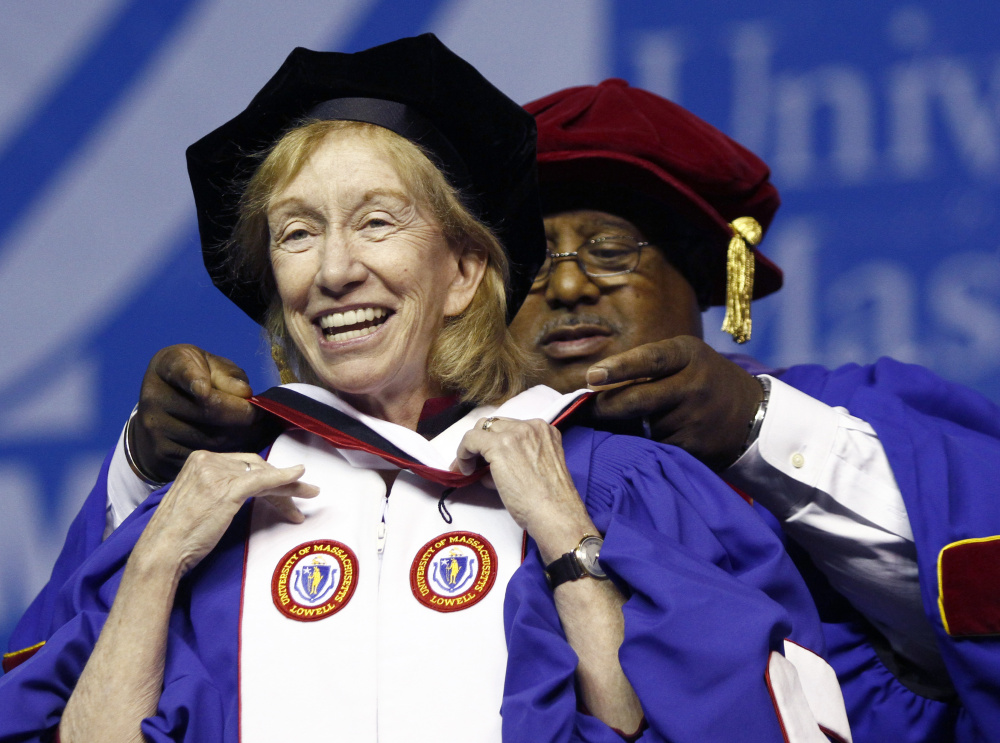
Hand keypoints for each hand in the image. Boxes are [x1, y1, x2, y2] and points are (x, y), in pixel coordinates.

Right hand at [131, 345, 275, 481]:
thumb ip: (228, 375)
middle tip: (262, 415)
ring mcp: (155, 427)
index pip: (180, 370)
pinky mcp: (161, 453)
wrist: (161, 410)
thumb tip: (244, 394)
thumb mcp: (211, 365)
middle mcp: (154, 396)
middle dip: (243, 415)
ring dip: (242, 436)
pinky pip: (204, 457)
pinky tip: (241, 444)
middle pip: (207, 411)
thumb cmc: (197, 378)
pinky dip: (229, 454)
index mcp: (168, 365)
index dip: (192, 379)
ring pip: (210, 439)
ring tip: (257, 429)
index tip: (204, 388)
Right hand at [137, 451, 318, 576]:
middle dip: (282, 481)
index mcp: (199, 460)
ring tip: (307, 496)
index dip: (268, 475)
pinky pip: (264, 481)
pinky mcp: (228, 489)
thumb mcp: (197, 499)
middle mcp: (208, 461)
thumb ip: (216, 487)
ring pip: (264, 476)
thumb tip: (245, 488)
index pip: (243, 464)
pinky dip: (284, 479)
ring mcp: (217, 473)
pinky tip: (300, 477)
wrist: (162, 551)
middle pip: (256, 467)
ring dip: (288, 487)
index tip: (283, 489)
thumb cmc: (178, 534)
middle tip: (303, 493)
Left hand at [453, 417, 593, 562]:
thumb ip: (517, 460)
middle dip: (481, 443)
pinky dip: (463, 453)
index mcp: (545, 431)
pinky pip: (471, 440)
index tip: (486, 459)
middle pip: (494, 425)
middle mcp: (531, 426)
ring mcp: (516, 434)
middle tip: (472, 464)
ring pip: (481, 430)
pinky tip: (465, 469)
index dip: (494, 442)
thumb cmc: (549, 501)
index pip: (510, 427)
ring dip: (472, 448)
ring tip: (468, 469)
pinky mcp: (499, 445)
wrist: (554, 514)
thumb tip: (487, 469)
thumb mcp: (537, 469)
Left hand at [585, 336, 763, 470]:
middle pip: (637, 400)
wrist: (753, 415)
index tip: (592, 377)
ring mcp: (695, 418)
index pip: (649, 359)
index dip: (618, 368)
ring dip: (627, 428)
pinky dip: (645, 444)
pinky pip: (656, 445)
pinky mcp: (694, 446)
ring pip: (642, 426)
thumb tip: (596, 384)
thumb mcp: (686, 359)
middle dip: (606, 408)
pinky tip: (651, 438)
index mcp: (688, 355)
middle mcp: (694, 384)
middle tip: (588, 412)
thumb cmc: (704, 380)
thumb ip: (648, 367)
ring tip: (634, 423)